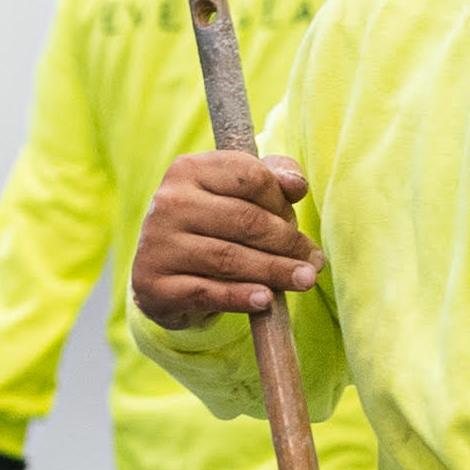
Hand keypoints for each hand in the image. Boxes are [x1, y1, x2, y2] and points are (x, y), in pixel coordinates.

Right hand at [132, 150, 323, 333]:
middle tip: (313, 261)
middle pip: (245, 220)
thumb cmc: (213, 226)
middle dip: (287, 242)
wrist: (164, 272)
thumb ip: (273, 179)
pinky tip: (266, 300)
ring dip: (275, 271)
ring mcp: (158, 244)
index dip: (282, 202)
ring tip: (305, 280)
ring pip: (229, 258)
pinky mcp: (155, 284)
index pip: (251, 177)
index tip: (296, 225)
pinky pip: (207, 292)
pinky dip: (240, 297)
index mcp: (190, 169)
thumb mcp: (238, 194)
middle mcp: (169, 202)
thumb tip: (297, 185)